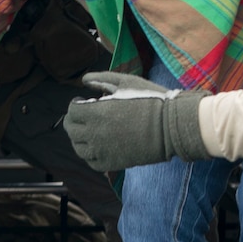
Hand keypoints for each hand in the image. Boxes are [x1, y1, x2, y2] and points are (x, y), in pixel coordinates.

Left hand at [61, 71, 210, 171]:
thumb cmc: (150, 99)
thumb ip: (102, 79)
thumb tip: (84, 80)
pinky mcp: (112, 163)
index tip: (82, 101)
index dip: (75, 104)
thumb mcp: (126, 82)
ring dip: (79, 138)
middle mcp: (95, 133)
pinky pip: (92, 162)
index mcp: (97, 112)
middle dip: (74, 120)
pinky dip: (90, 155)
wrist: (171, 126)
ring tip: (89, 130)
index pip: (72, 111)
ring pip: (79, 148)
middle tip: (82, 115)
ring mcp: (103, 151)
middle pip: (71, 130)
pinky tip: (98, 145)